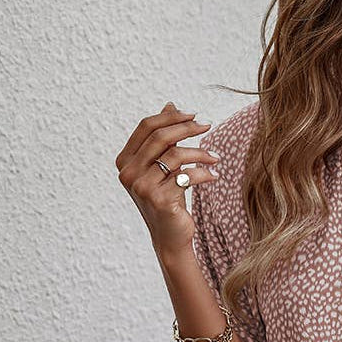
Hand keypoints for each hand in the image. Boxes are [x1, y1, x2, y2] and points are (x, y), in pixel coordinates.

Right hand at [115, 101, 219, 256]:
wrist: (170, 236)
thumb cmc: (168, 198)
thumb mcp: (162, 166)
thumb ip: (163, 139)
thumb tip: (170, 105)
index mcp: (125, 161)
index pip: (146, 127)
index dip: (170, 117)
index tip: (194, 115)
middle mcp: (129, 173)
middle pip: (160, 137)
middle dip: (187, 128)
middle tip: (208, 126)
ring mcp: (142, 187)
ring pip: (176, 155)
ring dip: (201, 153)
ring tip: (216, 158)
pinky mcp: (160, 200)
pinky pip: (187, 176)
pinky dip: (205, 173)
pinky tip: (215, 175)